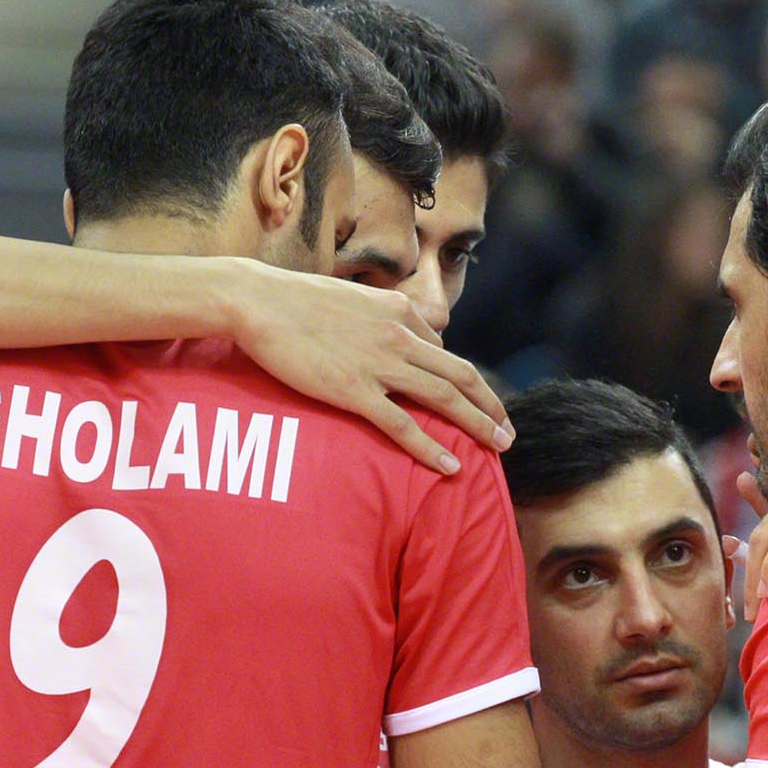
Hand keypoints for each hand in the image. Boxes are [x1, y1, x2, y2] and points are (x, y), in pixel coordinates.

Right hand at [230, 270, 508, 472]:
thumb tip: (397, 338)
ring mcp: (379, 363)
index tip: (476, 405)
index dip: (464, 383)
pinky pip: (403, 424)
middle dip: (490, 407)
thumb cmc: (296, 301)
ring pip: (444, 398)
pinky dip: (431, 448)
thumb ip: (380, 320)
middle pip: (461, 376)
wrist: (259, 300)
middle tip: (508, 432)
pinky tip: (451, 466)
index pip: (443, 353)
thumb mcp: (353, 300)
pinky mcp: (354, 389)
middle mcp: (399, 335)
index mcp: (400, 311)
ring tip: (499, 448)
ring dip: (478, 425)